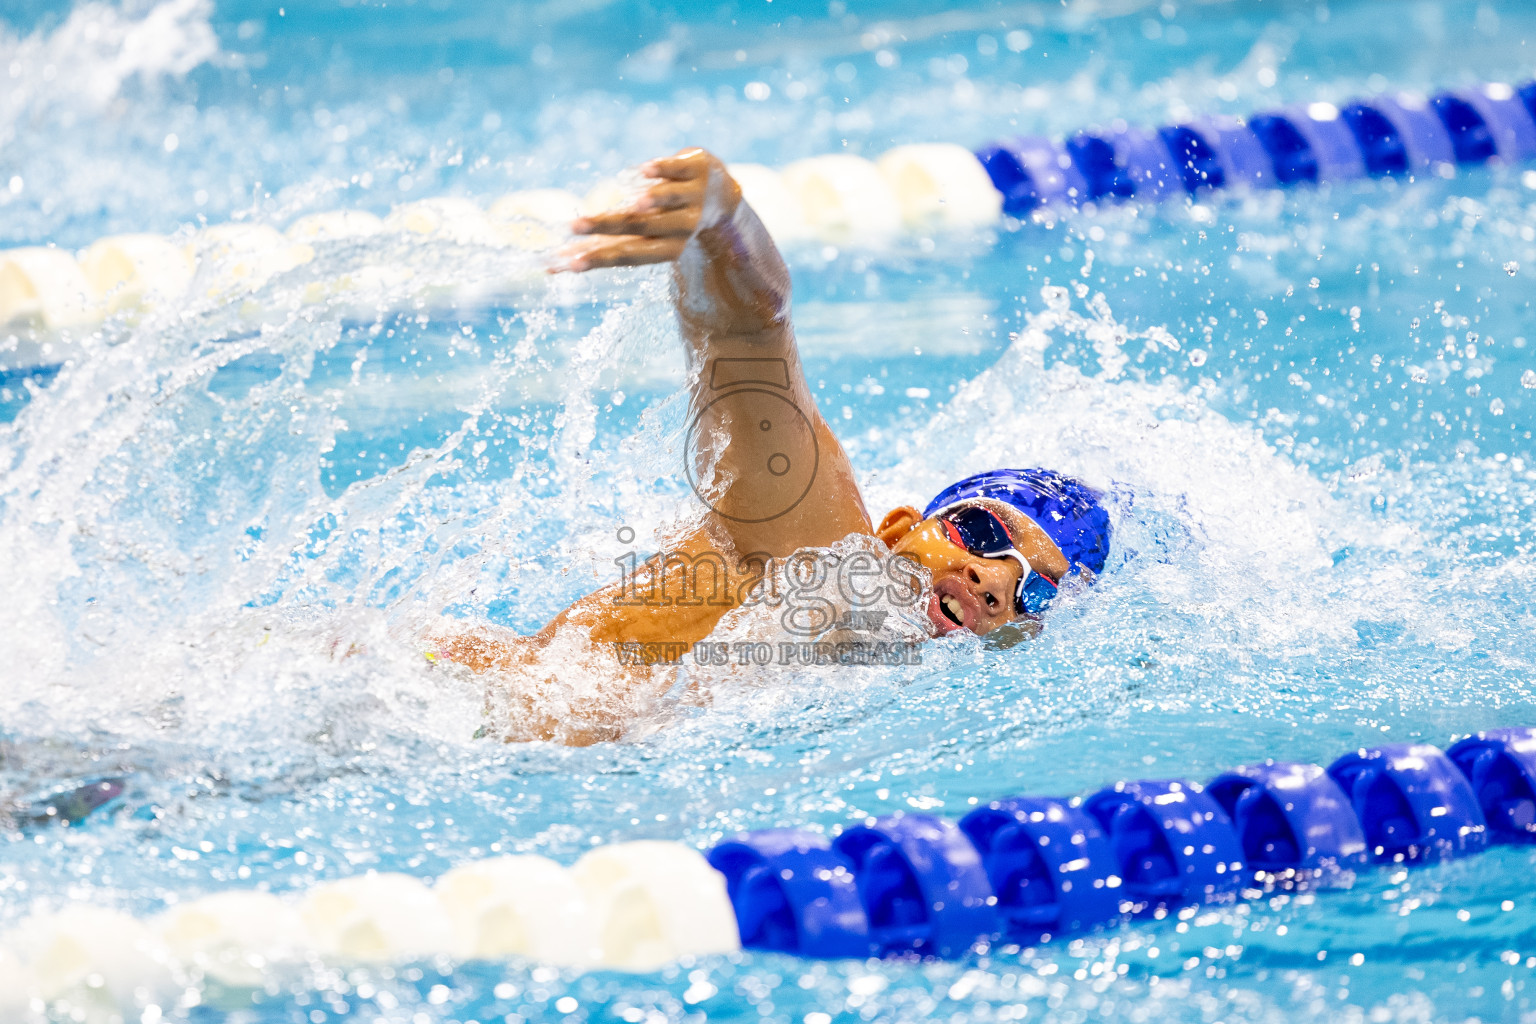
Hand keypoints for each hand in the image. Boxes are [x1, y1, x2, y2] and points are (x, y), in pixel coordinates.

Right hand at [551, 148, 736, 272]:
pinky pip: (676, 170)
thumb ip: (603, 247)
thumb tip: (552, 266)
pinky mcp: (695, 168)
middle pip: (639, 227)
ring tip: (633, 204)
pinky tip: (643, 170)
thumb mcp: (641, 238)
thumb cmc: (669, 221)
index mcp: (663, 247)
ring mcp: (690, 197)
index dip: (597, 259)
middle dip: (606, 227)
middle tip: (573, 226)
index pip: (625, 255)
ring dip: (651, 203)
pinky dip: (660, 169)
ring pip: (667, 201)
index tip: (568, 264)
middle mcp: (679, 226)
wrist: (723, 196)